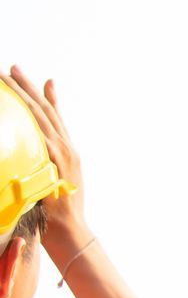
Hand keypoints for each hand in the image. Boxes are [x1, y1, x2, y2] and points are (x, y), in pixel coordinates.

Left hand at [5, 68, 84, 244]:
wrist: (69, 231)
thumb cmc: (56, 215)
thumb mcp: (48, 186)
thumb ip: (40, 168)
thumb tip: (26, 160)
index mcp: (67, 153)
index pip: (55, 118)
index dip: (45, 96)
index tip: (35, 78)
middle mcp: (68, 149)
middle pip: (46, 111)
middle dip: (29, 87)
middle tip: (13, 67)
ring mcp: (65, 155)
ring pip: (43, 117)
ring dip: (25, 94)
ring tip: (8, 77)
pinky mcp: (59, 163)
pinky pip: (43, 135)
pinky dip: (34, 118)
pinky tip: (23, 105)